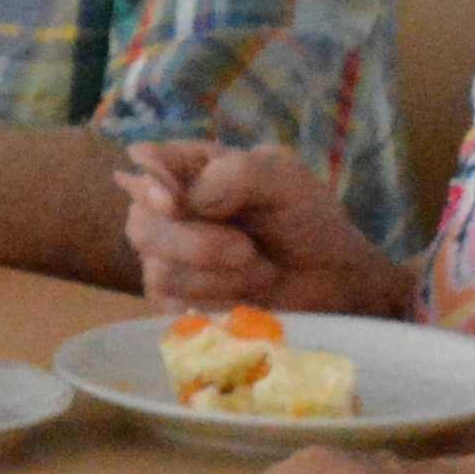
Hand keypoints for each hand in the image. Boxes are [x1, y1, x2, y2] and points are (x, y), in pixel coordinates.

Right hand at [120, 142, 407, 313]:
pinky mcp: (174, 301)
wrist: (332, 282)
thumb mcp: (286, 180)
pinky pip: (175, 307)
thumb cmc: (308, 221)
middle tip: (248, 250)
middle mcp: (168, 210)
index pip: (147, 166)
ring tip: (262, 271)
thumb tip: (182, 198)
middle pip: (142, 226)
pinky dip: (219, 303)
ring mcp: (166, 258)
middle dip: (198, 245)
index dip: (152, 188)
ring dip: (221, 278)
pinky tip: (247, 296)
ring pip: (160, 271)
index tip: (173, 203)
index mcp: (192, 168)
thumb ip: (236, 174)